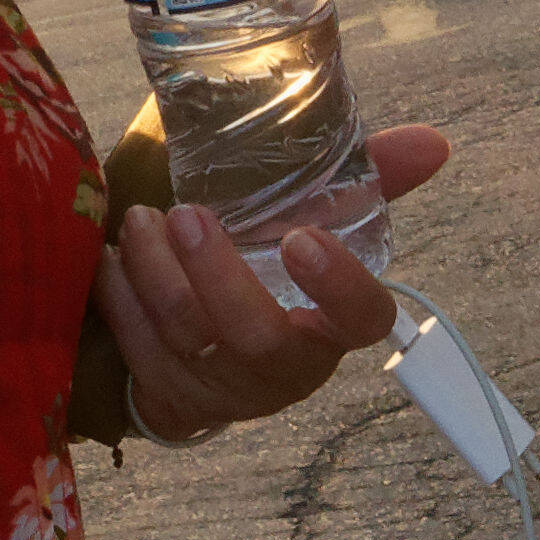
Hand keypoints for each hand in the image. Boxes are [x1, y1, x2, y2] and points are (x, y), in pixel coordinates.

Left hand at [101, 125, 452, 437]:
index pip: (363, 320)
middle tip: (184, 213)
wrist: (199, 344)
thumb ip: (363, 181)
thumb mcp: (309, 221)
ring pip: (188, 338)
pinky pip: (138, 350)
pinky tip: (108, 257)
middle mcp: (285, 366)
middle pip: (258, 337)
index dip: (339, 287)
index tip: (303, 238)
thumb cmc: (264, 264)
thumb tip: (431, 143)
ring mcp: (225, 389)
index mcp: (332, 325)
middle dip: (217, 273)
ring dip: (154, 271)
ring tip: (136, 219)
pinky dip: (119, 297)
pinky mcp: (171, 397)